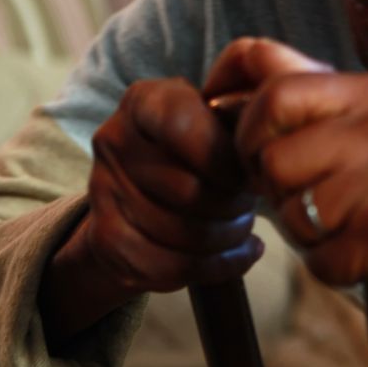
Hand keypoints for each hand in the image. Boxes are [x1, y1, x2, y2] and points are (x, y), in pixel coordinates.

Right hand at [79, 76, 260, 294]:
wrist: (138, 196)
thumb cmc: (196, 152)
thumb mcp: (215, 123)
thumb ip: (238, 129)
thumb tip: (263, 164)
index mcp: (145, 101)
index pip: (184, 125)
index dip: (226, 157)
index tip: (250, 175)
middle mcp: (114, 139)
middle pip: (190, 189)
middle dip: (235, 205)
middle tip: (249, 204)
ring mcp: (104, 192)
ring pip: (186, 233)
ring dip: (230, 236)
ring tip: (241, 226)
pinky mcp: (107, 240)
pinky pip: (175, 265)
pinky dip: (220, 264)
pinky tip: (240, 253)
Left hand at [216, 38, 367, 366]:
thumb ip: (332, 114)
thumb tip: (233, 104)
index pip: (270, 72)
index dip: (229, 100)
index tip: (223, 129)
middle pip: (266, 140)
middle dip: (265, 177)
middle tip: (298, 199)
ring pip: (288, 204)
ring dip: (309, 234)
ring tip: (356, 235)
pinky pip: (321, 258)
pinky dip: (339, 272)